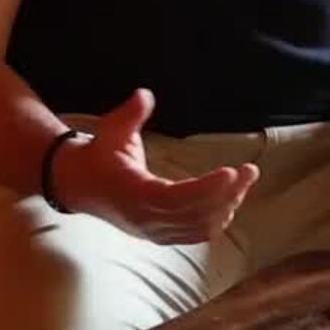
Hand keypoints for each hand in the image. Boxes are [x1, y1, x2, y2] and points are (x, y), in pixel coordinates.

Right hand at [53, 88, 260, 244]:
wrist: (79, 184)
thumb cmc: (98, 154)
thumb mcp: (111, 129)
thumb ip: (130, 114)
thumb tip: (145, 95)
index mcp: (134, 194)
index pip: (176, 198)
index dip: (206, 188)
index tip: (231, 172)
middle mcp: (146, 218)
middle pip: (196, 214)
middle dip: (228, 194)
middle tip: (250, 171)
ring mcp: (153, 230)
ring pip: (199, 227)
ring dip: (226, 207)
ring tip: (244, 183)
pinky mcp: (159, 235)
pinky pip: (194, 235)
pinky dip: (216, 221)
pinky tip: (230, 202)